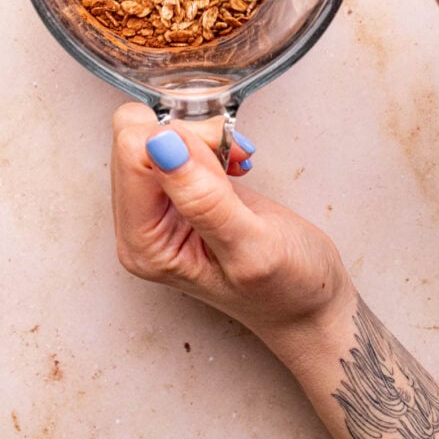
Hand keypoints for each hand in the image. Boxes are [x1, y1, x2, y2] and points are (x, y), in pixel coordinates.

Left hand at [111, 103, 354, 357]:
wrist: (307, 304)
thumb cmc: (285, 291)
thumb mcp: (252, 248)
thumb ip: (204, 199)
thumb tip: (160, 146)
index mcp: (144, 243)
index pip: (131, 154)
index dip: (182, 141)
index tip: (223, 157)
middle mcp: (141, 223)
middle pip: (138, 138)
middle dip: (191, 137)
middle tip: (231, 160)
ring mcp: (157, 206)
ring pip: (155, 134)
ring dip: (202, 138)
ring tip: (235, 167)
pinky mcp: (176, 190)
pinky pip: (173, 140)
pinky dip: (207, 139)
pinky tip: (231, 164)